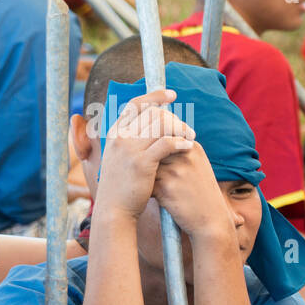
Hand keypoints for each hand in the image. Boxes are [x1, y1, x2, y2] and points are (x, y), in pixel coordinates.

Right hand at [93, 89, 195, 222]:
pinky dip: (181, 142)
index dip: (154, 96)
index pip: (135, 104)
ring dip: (180, 129)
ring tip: (190, 138)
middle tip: (187, 130)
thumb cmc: (121, 185)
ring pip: (162, 125)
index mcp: (115, 133)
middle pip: (153, 112)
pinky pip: (167, 143)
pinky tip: (189, 146)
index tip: (171, 95)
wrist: (113, 209)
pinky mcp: (142, 162)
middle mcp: (120, 137)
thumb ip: (130, 140)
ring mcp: (129, 149)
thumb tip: (150, 125)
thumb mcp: (119, 158)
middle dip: (174, 118)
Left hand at [151, 138, 233, 241]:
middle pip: (152, 150)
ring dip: (143, 176)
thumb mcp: (196, 166)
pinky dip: (144, 189)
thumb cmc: (199, 193)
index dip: (152, 151)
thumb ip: (177, 152)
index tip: (152, 165)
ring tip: (145, 186)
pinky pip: (144, 182)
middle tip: (142, 175)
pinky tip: (148, 196)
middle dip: (145, 162)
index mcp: (192, 147)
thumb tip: (150, 143)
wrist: (211, 219)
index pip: (161, 138)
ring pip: (146, 166)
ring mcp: (176, 170)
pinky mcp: (166, 187)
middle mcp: (184, 155)